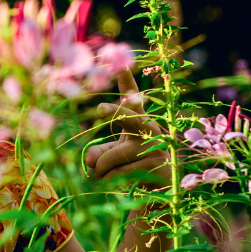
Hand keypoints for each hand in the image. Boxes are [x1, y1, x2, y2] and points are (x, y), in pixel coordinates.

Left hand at [85, 69, 170, 186]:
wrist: (160, 186)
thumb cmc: (131, 164)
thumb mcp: (112, 154)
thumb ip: (99, 152)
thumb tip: (90, 159)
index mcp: (138, 120)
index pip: (132, 99)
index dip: (126, 81)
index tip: (120, 65)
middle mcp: (148, 128)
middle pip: (127, 117)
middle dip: (113, 112)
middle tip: (99, 108)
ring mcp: (153, 145)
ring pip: (110, 156)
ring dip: (100, 169)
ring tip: (105, 173)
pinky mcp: (153, 164)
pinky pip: (116, 171)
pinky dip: (108, 178)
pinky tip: (115, 179)